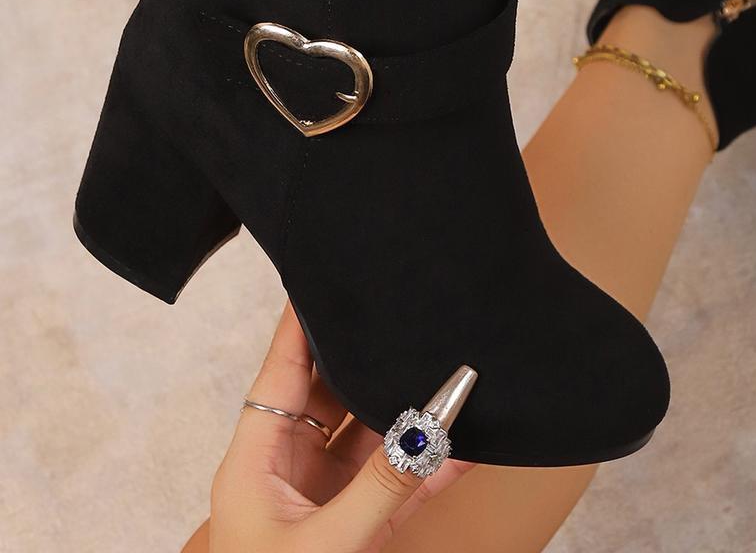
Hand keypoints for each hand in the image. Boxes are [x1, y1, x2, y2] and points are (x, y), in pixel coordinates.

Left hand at [186, 302, 473, 552]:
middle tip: (406, 309)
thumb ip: (386, 485)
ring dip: (407, 409)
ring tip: (446, 366)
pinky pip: (392, 479)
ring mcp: (321, 494)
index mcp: (254, 461)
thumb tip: (439, 425)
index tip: (329, 268)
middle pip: (330, 390)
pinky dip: (426, 465)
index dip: (303, 318)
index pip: (280, 368)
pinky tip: (463, 443)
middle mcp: (286, 467)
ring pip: (368, 431)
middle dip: (368, 354)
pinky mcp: (353, 522)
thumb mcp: (328, 548)